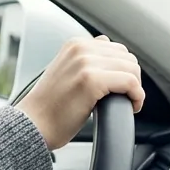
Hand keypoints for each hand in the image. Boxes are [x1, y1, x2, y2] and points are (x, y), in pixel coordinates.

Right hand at [17, 35, 143, 149]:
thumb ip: (87, 60)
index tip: (118, 89)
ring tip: (127, 103)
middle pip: (128, 58)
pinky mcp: (91, 80)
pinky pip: (131, 83)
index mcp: (76, 44)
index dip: (123, 71)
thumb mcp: (66, 71)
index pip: (118, 50)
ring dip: (135, 89)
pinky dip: (137, 96)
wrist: (32, 124)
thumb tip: (110, 53)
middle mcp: (81, 48)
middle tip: (123, 98)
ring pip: (132, 69)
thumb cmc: (49, 106)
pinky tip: (131, 107)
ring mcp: (85, 63)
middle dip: (131, 79)